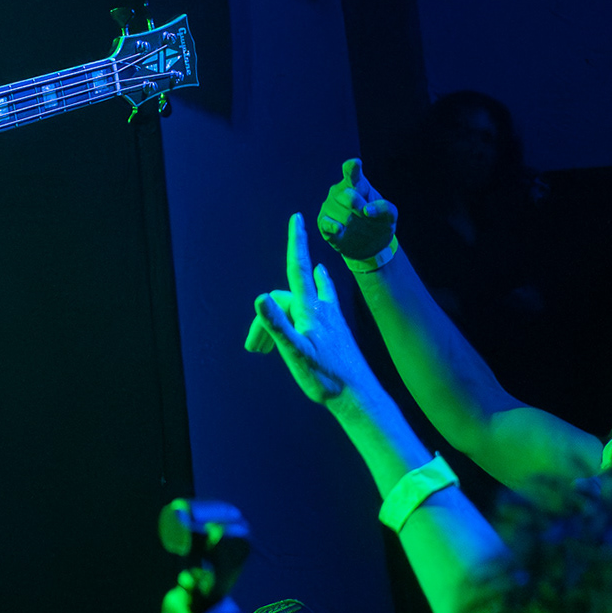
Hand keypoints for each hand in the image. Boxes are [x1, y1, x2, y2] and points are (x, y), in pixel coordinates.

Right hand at [245, 214, 374, 406]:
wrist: (357, 395)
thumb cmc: (326, 378)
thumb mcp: (296, 354)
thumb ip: (277, 326)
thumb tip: (259, 297)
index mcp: (311, 311)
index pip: (298, 268)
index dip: (296, 242)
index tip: (297, 217)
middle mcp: (322, 308)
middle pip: (285, 298)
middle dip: (266, 318)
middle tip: (254, 349)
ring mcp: (331, 317)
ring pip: (299, 303)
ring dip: (280, 317)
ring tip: (266, 347)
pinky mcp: (336, 327)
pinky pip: (320, 300)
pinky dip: (310, 293)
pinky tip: (320, 280)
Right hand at [315, 157, 398, 263]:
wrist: (368, 245)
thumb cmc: (378, 223)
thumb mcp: (390, 217)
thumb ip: (385, 209)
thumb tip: (368, 210)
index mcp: (357, 184)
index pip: (352, 171)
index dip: (352, 168)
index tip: (356, 163)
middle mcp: (340, 191)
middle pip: (348, 196)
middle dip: (360, 208)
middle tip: (366, 216)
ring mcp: (329, 206)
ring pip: (342, 213)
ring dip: (353, 223)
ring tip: (357, 226)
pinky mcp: (323, 222)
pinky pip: (326, 222)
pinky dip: (333, 226)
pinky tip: (339, 229)